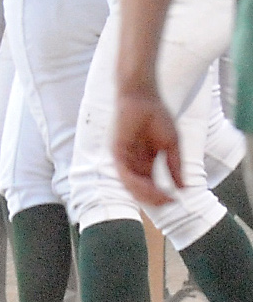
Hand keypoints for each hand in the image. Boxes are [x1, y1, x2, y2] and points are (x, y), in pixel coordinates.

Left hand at [115, 86, 181, 206]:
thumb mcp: (171, 145)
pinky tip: (151, 188)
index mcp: (145, 161)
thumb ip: (175, 166)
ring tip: (162, 198)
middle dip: (154, 198)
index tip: (175, 200)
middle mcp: (133, 162)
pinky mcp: (117, 151)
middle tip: (168, 203)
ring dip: (146, 194)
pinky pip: (124, 173)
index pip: (150, 185)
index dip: (161, 195)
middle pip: (140, 188)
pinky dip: (136, 183)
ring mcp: (124, 157)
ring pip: (131, 184)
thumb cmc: (158, 117)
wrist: (144, 98)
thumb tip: (183, 188)